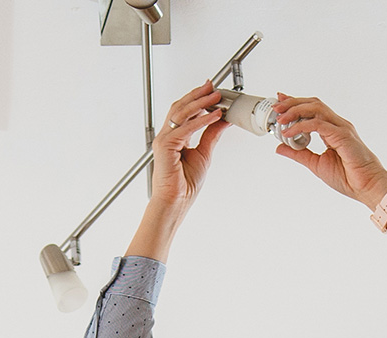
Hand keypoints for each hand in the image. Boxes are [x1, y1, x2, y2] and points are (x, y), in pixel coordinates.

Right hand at [150, 81, 229, 216]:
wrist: (175, 202)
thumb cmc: (184, 185)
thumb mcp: (204, 154)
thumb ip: (211, 135)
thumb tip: (222, 121)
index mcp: (174, 138)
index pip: (185, 112)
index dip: (197, 99)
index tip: (211, 91)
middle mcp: (167, 137)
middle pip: (181, 107)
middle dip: (198, 95)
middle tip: (212, 86)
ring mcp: (164, 140)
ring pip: (182, 113)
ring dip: (200, 102)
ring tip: (215, 97)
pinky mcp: (165, 146)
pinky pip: (186, 128)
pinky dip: (202, 120)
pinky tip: (214, 115)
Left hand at [267, 95, 386, 206]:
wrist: (366, 187)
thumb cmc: (348, 177)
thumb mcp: (315, 164)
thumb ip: (298, 153)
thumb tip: (280, 147)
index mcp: (332, 130)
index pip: (312, 109)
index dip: (295, 103)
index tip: (280, 103)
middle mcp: (337, 125)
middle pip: (313, 104)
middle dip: (293, 103)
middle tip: (276, 108)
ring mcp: (341, 128)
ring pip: (316, 109)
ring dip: (296, 110)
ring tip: (281, 118)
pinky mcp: (342, 135)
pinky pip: (319, 124)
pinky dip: (302, 126)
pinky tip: (290, 132)